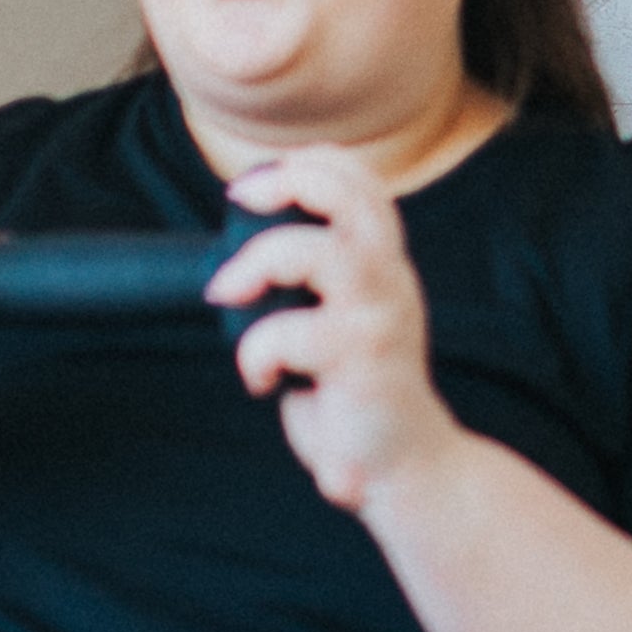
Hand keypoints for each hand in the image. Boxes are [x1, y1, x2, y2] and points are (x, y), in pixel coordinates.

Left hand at [214, 150, 465, 516]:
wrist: (403, 467)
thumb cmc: (355, 394)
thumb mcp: (342, 321)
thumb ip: (314, 284)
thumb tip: (236, 258)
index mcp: (384, 264)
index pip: (362, 184)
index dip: (310, 164)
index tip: (254, 184)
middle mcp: (390, 279)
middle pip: (352, 197)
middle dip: (290, 182)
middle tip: (237, 200)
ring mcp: (381, 318)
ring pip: (323, 253)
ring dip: (261, 262)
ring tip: (227, 295)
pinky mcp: (364, 362)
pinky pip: (291, 334)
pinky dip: (255, 353)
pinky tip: (260, 381)